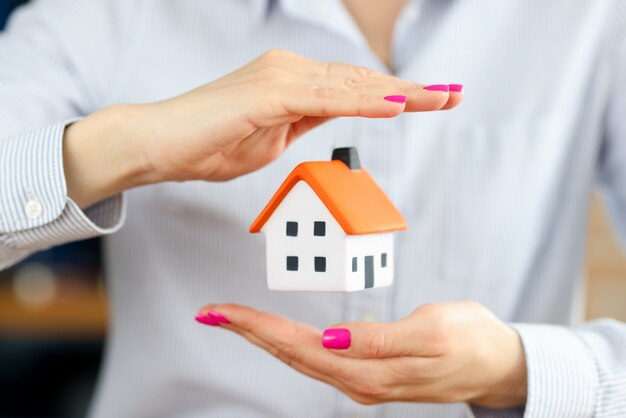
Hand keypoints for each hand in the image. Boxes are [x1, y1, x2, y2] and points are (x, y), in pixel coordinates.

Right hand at [63, 49, 461, 207]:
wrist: (159, 143)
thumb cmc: (209, 144)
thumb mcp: (271, 137)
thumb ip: (302, 122)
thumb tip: (328, 117)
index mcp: (292, 83)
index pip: (353, 89)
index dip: (395, 94)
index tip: (432, 99)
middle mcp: (290, 71)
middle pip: (360, 82)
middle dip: (411, 90)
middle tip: (455, 94)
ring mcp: (279, 78)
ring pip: (350, 86)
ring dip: (399, 93)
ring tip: (440, 98)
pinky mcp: (267, 93)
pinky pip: (324, 98)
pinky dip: (363, 101)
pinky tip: (395, 103)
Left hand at [196, 301, 526, 407]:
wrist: (497, 364)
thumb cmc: (469, 341)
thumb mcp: (433, 334)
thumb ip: (380, 340)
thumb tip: (330, 340)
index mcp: (369, 372)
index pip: (299, 348)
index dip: (258, 328)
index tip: (223, 312)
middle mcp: (358, 381)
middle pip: (291, 355)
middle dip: (249, 332)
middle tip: (213, 312)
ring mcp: (362, 379)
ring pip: (300, 358)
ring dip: (265, 337)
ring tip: (235, 319)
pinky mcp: (369, 371)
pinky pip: (318, 357)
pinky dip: (289, 342)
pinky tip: (279, 334)